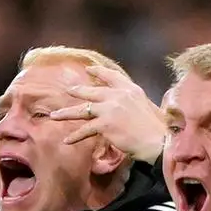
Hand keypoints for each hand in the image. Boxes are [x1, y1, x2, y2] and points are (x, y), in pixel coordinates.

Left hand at [49, 65, 165, 164]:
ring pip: (83, 110)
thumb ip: (132, 101)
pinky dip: (75, 136)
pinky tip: (66, 140)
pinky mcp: (104, 124)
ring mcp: (109, 109)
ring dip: (67, 113)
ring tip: (54, 115)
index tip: (88, 69)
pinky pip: (85, 130)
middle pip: (92, 91)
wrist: (156, 141)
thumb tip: (124, 105)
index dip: (98, 72)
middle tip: (67, 90)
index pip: (111, 76)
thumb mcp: (146, 106)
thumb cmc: (156, 129)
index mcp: (130, 89)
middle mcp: (118, 95)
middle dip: (78, 91)